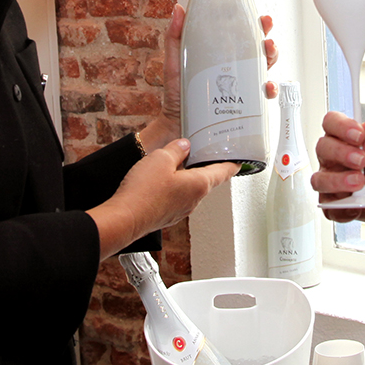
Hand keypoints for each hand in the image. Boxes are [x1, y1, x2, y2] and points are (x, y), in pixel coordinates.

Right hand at [89, 138, 238, 258]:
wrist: (124, 219)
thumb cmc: (144, 191)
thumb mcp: (161, 158)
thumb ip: (176, 150)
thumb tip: (185, 146)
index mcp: (199, 184)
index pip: (223, 172)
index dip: (232, 164)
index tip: (240, 161)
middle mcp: (194, 200)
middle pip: (206, 179)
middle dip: (205, 166)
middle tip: (204, 154)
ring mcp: (181, 210)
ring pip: (189, 189)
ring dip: (187, 177)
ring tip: (177, 164)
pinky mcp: (168, 216)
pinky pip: (176, 197)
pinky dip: (174, 187)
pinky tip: (161, 181)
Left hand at [148, 6, 278, 150]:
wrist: (177, 127)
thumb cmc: (177, 96)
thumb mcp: (175, 63)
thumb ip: (176, 37)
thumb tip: (178, 9)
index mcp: (221, 56)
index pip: (243, 36)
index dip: (255, 25)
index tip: (261, 18)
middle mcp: (235, 70)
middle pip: (259, 51)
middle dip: (268, 40)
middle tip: (267, 37)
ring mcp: (242, 87)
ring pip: (266, 69)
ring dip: (273, 59)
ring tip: (269, 54)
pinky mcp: (245, 106)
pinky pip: (263, 98)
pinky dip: (269, 90)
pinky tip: (266, 87)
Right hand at [312, 112, 364, 230]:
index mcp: (347, 138)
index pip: (332, 123)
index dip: (340, 126)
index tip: (358, 135)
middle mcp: (337, 158)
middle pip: (322, 149)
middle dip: (340, 153)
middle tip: (361, 160)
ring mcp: (335, 182)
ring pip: (319, 180)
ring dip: (336, 181)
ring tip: (359, 182)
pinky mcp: (339, 205)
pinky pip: (330, 209)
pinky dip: (342, 209)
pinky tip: (357, 205)